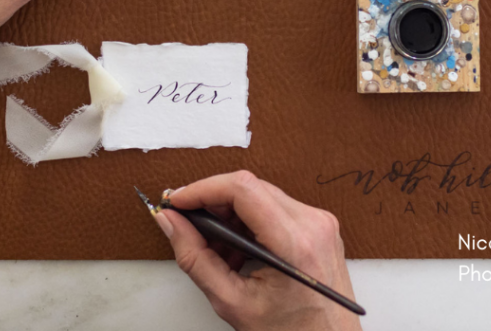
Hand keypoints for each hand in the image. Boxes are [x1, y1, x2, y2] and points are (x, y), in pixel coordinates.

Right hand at [158, 172, 360, 330]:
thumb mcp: (233, 303)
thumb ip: (195, 259)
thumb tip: (171, 223)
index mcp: (295, 243)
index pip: (242, 189)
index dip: (203, 189)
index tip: (179, 200)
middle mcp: (312, 223)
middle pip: (249, 187)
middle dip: (212, 201)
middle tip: (187, 221)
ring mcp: (319, 221)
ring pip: (260, 194)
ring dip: (230, 212)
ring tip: (215, 246)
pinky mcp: (319, 223)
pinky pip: (274, 206)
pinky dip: (249, 220)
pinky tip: (237, 247)